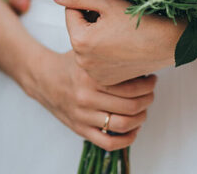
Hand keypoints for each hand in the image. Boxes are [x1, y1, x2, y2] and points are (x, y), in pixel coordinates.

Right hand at [25, 50, 156, 150]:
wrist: (44, 78)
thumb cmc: (72, 64)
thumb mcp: (88, 53)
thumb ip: (110, 54)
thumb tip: (141, 55)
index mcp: (91, 77)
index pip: (130, 87)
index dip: (148, 85)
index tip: (152, 79)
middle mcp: (87, 98)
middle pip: (130, 106)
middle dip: (148, 100)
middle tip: (151, 93)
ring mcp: (83, 116)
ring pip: (123, 124)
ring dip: (141, 118)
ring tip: (144, 109)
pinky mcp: (80, 129)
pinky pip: (108, 143)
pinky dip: (126, 139)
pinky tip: (134, 130)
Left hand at [53, 0, 179, 84]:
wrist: (169, 44)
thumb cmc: (141, 20)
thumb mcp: (108, 3)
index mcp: (80, 41)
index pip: (70, 12)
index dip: (88, 3)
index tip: (108, 4)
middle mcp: (83, 61)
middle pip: (79, 30)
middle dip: (92, 20)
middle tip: (116, 18)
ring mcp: (95, 73)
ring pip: (88, 45)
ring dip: (97, 35)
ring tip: (120, 32)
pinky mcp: (107, 80)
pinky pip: (98, 60)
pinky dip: (106, 51)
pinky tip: (123, 47)